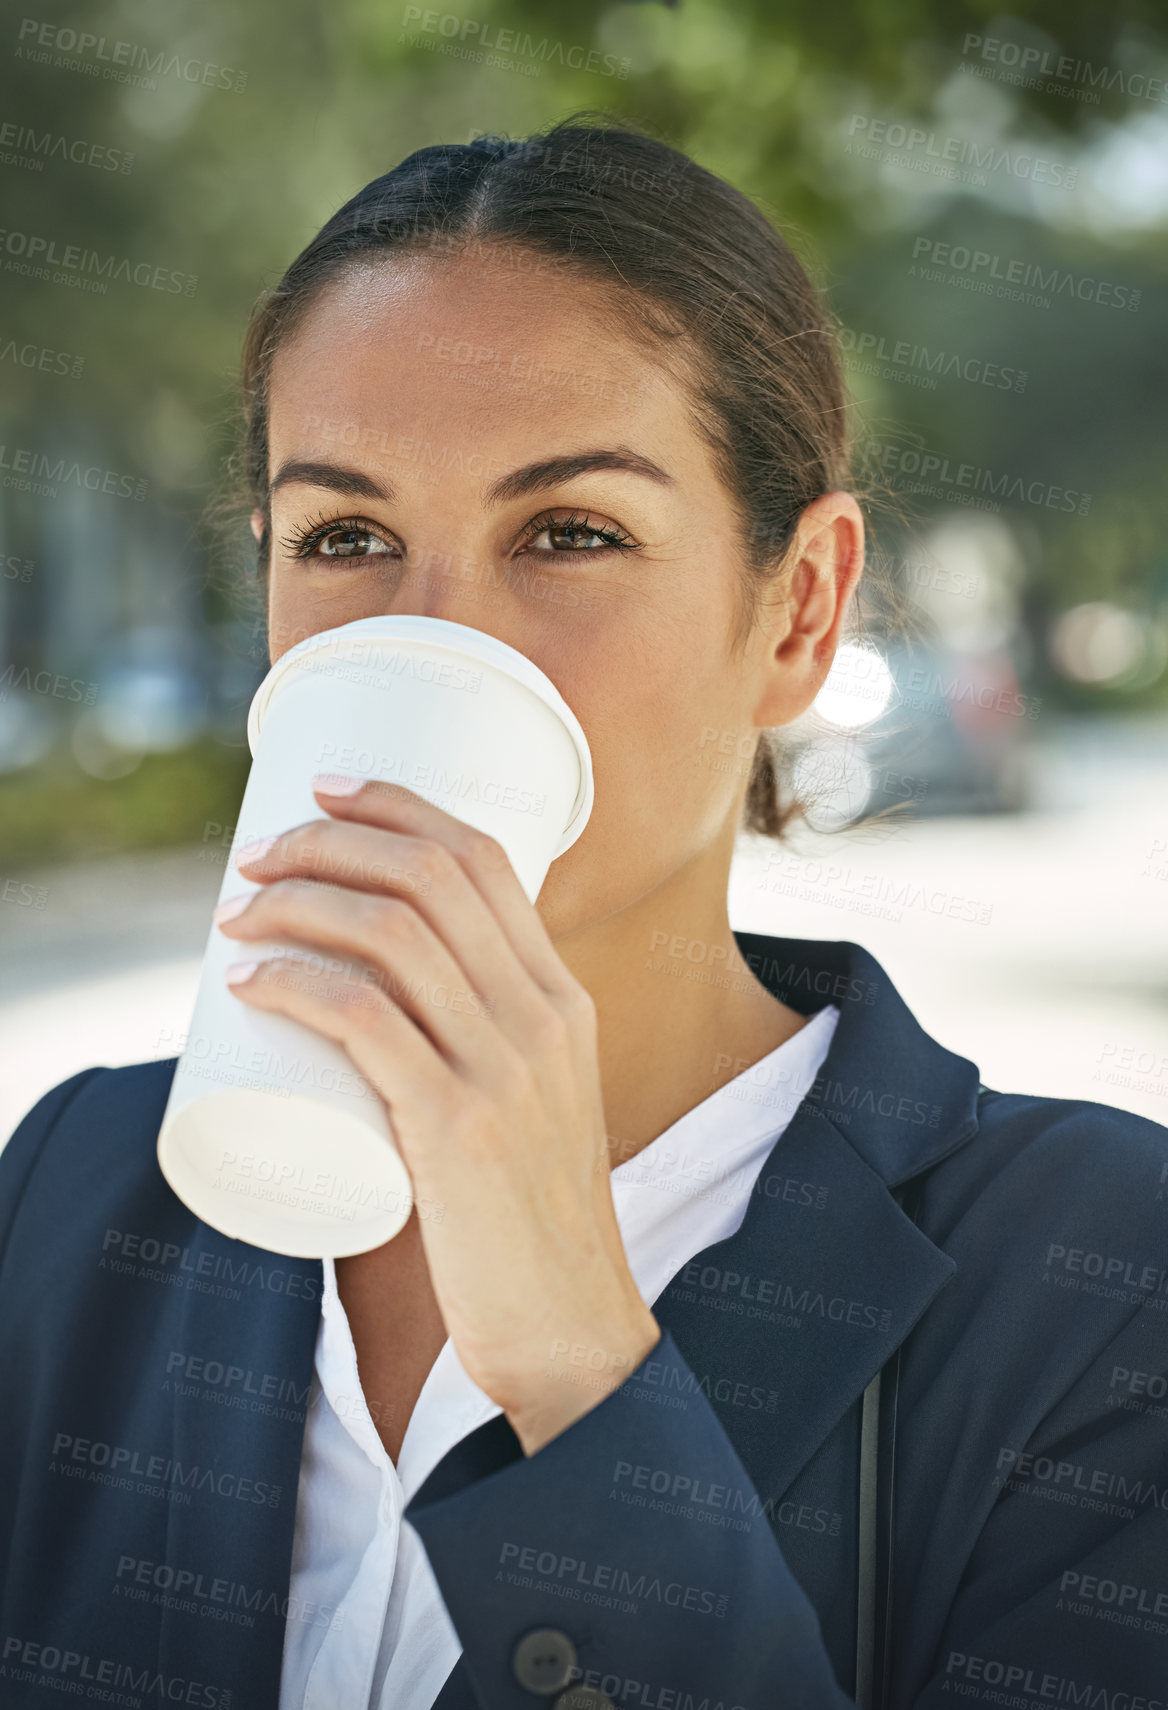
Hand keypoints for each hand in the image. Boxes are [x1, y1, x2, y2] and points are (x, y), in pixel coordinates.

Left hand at [215, 773, 660, 1454]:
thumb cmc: (522, 1215)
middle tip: (257, 857)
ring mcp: (505, 1069)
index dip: (399, 805)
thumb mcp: (529, 1103)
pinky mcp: (458, 1128)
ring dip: (296, 902)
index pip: (485, 858)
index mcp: (563, 997)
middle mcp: (543, 1015)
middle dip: (328, 842)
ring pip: (390, 935)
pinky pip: (364, 1020)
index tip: (325, 791)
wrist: (568, 1322)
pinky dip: (296, 983)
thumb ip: (477, 1047)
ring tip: (235, 915)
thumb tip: (377, 1000)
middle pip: (428, 877)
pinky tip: (248, 980)